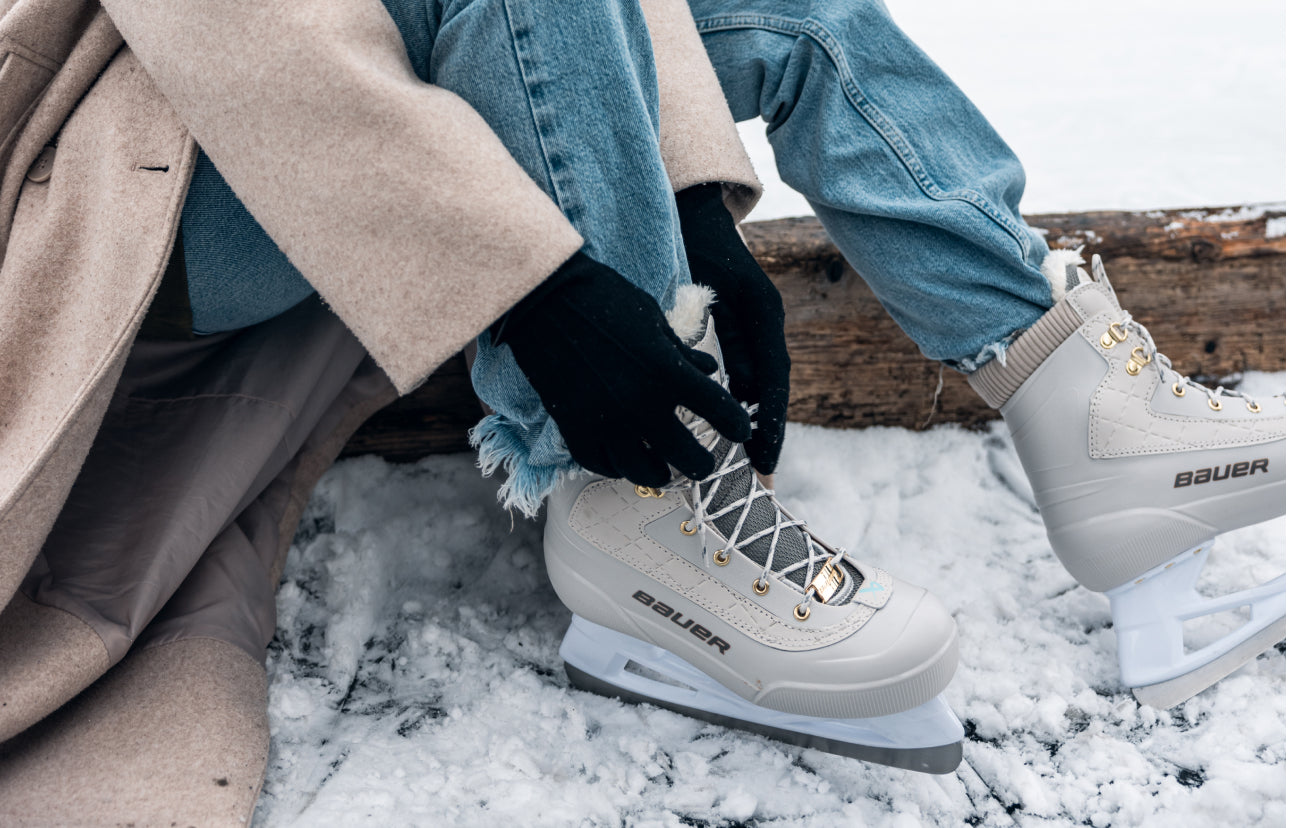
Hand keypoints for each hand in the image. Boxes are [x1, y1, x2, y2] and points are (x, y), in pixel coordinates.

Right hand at [496, 251, 751, 487]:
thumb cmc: (605, 298)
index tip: (740, 432)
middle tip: (705, 464)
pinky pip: (602, 465)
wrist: (543, 299)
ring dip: (660, 475)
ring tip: (665, 472)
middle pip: (688, 458)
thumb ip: (684, 352)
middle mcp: (640, 404)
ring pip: (644, 473)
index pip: (720, 412)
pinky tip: (625, 463)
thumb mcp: (654, 319)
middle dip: (703, 464)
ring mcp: (605, 422)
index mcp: (667, 372)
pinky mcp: (573, 428)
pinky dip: (617, 468)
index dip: (737, 427)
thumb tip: (710, 370)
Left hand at [676, 183, 790, 474]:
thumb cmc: (690, 240)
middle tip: (761, 475)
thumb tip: (736, 389)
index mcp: (762, 314)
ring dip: (756, 421)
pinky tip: (731, 430)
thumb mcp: (702, 288)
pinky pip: (746, 370)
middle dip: (768, 432)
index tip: (763, 458)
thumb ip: (718, 333)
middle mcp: (765, 321)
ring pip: (760, 382)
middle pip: (772, 387)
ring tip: (750, 463)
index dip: (770, 422)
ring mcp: (755, 324)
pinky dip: (741, 401)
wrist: (691, 208)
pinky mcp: (741, 326)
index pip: (772, 379)